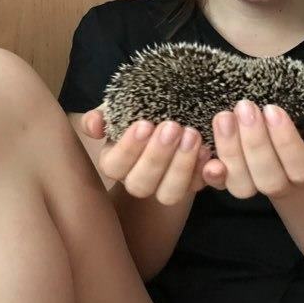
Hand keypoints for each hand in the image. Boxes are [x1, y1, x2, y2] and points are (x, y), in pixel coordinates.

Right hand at [82, 105, 210, 204]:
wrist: (175, 110)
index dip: (128, 149)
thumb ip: (103, 115)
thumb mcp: (120, 107)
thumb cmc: (141, 109)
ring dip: (181, 166)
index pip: (114, 166)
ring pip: (169, 194)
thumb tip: (94, 123)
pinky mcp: (193, 185)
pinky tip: (209, 153)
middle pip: (141, 185)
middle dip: (157, 157)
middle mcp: (139, 180)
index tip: (144, 124)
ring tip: (193, 135)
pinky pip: (200, 187)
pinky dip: (205, 172)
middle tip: (173, 127)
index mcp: (116, 163)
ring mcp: (166, 187)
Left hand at [202, 100, 303, 198]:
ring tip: (224, 117)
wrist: (285, 155)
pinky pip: (217, 184)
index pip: (300, 168)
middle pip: (268, 177)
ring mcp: (252, 186)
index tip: (272, 109)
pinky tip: (203, 148)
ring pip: (240, 183)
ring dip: (230, 150)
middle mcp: (280, 186)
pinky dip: (209, 171)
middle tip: (245, 107)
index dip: (285, 141)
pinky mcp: (228, 181)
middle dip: (255, 141)